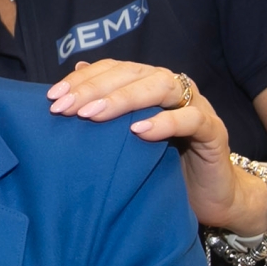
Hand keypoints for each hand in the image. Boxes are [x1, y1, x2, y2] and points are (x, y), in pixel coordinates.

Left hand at [47, 60, 265, 233]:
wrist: (212, 196)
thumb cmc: (164, 165)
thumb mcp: (127, 139)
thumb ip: (106, 108)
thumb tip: (76, 72)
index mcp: (150, 84)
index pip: (114, 69)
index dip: (83, 79)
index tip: (53, 97)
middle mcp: (173, 88)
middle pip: (134, 74)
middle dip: (96, 88)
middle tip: (66, 108)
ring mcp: (196, 107)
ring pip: (162, 86)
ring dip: (125, 99)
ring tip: (93, 115)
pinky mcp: (214, 132)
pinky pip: (192, 119)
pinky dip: (165, 122)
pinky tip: (139, 132)